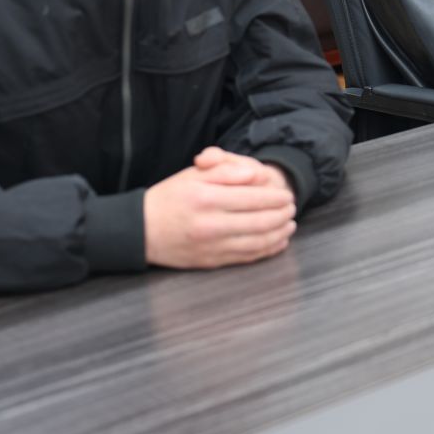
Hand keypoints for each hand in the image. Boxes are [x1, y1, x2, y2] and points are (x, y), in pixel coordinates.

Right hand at [144, 148, 296, 268]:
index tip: (287, 194)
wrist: (140, 230)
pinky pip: (246, 257)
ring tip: (290, 225)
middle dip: (282, 215)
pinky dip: (266, 250)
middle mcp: (211, 224)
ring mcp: (211, 246)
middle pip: (260, 221)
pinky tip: (277, 242)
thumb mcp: (193, 175)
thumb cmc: (169, 198)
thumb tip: (256, 174)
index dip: (276, 197)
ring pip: (257, 242)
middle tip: (292, 208)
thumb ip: (226, 171)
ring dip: (279, 233)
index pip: (253, 198)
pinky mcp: (211, 262)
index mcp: (207, 198)